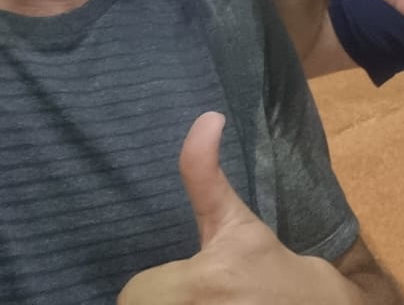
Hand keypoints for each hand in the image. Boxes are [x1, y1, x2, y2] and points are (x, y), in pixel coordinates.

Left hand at [118, 112, 359, 303]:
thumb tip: (207, 117)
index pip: (134, 294)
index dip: (154, 287)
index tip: (182, 283)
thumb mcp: (235, 220)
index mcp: (202, 283)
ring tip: (203, 303)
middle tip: (194, 297)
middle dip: (163, 303)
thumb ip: (204, 173)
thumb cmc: (269, 266)